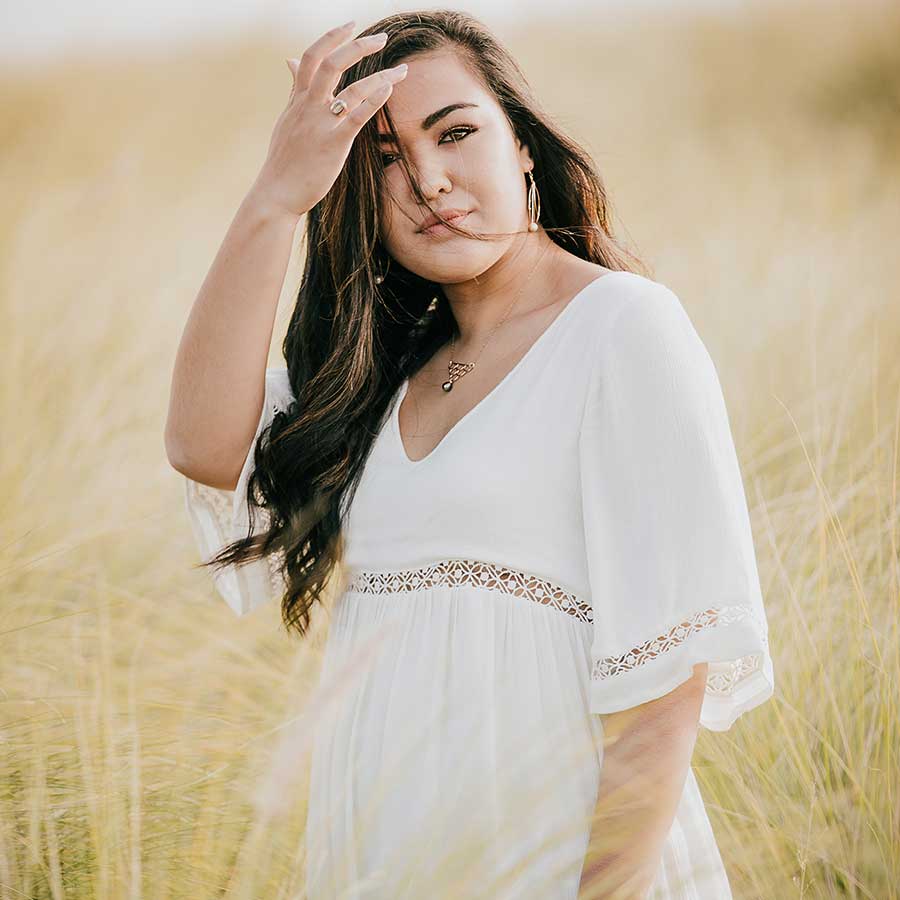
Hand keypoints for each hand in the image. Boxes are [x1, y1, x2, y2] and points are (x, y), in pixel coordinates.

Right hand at [249, 20, 407, 219]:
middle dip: (358, 46)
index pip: (313, 57)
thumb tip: (291, 61)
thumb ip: (294, 90)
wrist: (276, 194)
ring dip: (381, 76)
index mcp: (298, 100)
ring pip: (351, 89)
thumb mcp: (286, 119)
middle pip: (332, 63)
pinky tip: (389, 88)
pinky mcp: (334, 144)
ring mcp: (320, 124)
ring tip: (402, 70)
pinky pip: (356, 116)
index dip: (332, 37)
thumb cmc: (283, 162)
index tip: (351, 25)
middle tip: (383, 38)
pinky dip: (374, 99)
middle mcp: (308, 106)